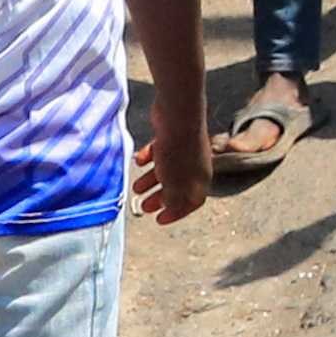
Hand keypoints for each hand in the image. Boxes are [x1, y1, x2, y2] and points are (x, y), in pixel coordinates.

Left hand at [133, 92, 208, 224]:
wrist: (178, 116)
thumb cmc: (178, 153)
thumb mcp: (174, 184)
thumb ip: (172, 199)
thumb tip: (170, 206)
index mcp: (200, 180)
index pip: (192, 203)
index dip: (175, 213)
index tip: (159, 220)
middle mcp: (195, 166)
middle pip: (177, 187)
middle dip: (160, 199)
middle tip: (144, 207)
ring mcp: (184, 150)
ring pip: (166, 170)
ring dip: (150, 180)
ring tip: (135, 187)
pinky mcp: (172, 136)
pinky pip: (160, 152)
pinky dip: (149, 158)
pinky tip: (139, 160)